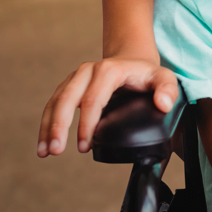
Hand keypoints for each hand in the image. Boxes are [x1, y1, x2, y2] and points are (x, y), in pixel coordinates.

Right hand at [38, 58, 179, 156]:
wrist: (132, 59)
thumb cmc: (147, 73)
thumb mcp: (164, 77)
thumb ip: (168, 90)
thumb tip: (163, 104)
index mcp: (108, 71)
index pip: (93, 100)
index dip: (86, 124)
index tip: (84, 145)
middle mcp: (87, 71)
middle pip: (67, 99)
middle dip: (59, 126)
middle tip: (56, 150)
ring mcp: (76, 78)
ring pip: (56, 102)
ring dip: (47, 127)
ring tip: (45, 152)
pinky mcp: (69, 85)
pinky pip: (53, 104)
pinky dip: (46, 123)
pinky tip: (44, 143)